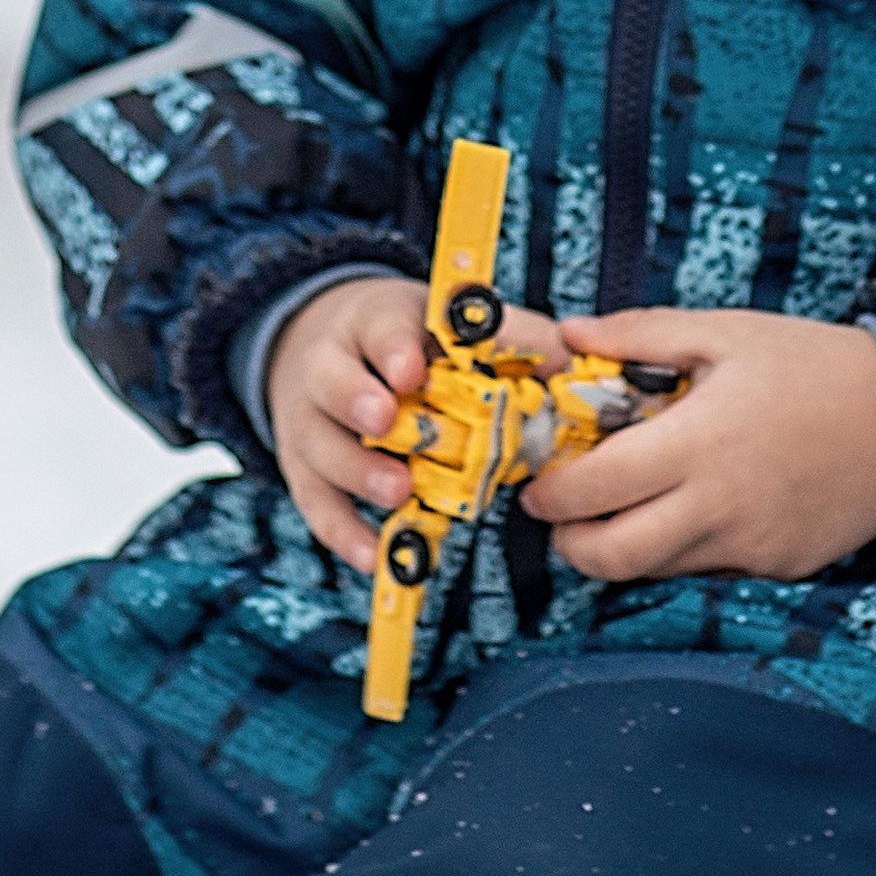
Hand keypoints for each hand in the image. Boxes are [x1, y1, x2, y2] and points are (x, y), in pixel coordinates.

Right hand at [268, 275, 567, 570]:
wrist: (333, 347)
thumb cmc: (414, 341)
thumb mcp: (454, 324)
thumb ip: (511, 338)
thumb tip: (570, 364)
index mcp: (373, 321)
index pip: (380, 326)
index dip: (394, 348)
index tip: (413, 371)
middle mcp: (329, 366)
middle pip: (330, 379)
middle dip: (357, 400)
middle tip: (387, 422)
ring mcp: (309, 420)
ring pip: (318, 443)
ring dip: (356, 471)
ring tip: (398, 491)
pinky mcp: (305, 471)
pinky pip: (317, 505)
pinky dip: (344, 533)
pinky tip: (376, 555)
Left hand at [520, 306, 875, 583]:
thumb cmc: (815, 367)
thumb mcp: (726, 332)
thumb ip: (640, 334)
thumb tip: (571, 335)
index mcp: (700, 442)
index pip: (596, 489)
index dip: (552, 493)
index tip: (541, 482)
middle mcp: (720, 505)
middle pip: (613, 556)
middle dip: (572, 544)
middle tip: (566, 516)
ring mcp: (750, 545)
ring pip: (657, 568)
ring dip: (626, 546)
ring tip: (631, 504)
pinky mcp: (777, 566)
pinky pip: (710, 569)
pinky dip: (687, 546)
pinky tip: (700, 505)